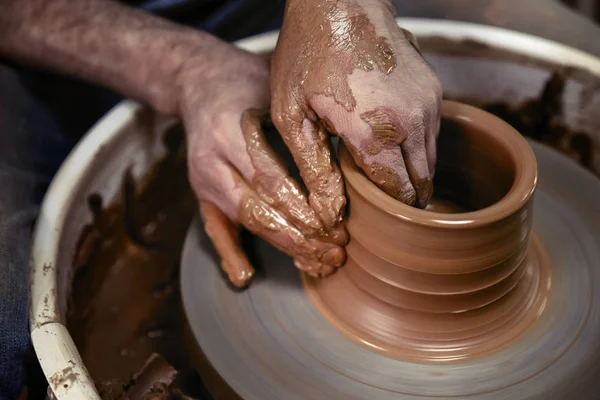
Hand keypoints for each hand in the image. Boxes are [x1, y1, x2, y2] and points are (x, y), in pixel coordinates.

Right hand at [178, 45, 345, 287]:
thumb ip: (300, 120)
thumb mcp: (273, 85)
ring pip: (244, 220)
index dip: (303, 207)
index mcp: (229, 130)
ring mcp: (202, 179)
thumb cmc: (245, 80)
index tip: (337, 224)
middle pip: (258, 207)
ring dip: (283, 245)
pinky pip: (214, 227)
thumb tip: (350, 148)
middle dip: (300, 235)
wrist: (195, 79)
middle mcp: (210, 160)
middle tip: (336, 251)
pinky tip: (245, 276)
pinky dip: (230, 253)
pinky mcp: (201, 192)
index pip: (270, 178)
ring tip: (318, 263)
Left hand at [271, 0, 441, 210]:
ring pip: (431, 158)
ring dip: (411, 171)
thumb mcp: (292, 115)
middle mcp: (412, 121)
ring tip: (381, 171)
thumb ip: (314, 169)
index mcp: (375, 134)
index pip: (399, 194)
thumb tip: (330, 214)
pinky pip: (432, 132)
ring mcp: (428, 102)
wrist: (337, 1)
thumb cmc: (307, 53)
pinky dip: (416, 144)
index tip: (374, 215)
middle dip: (404, 196)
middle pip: (422, 181)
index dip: (388, 210)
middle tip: (379, 200)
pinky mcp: (433, 88)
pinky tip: (389, 140)